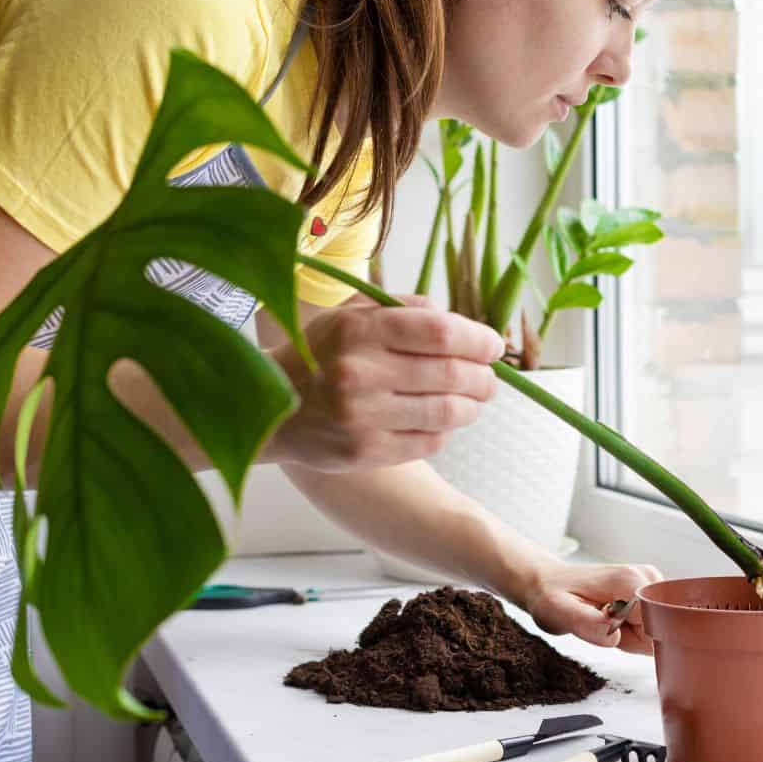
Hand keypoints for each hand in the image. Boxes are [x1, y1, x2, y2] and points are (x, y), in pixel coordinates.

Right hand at [268, 294, 505, 470]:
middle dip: (484, 378)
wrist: (268, 408)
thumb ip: (403, 309)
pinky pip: (428, 442)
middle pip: (452, 374)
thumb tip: (460, 323)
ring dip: (472, 407)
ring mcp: (361, 416)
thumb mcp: (350, 316)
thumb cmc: (321, 355)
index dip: (478, 339)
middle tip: (490, 380)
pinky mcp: (364, 452)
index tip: (494, 346)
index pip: (441, 331)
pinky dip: (444, 431)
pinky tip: (440, 423)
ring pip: (447, 412)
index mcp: (359, 330)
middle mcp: (359, 372)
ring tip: (474, 401)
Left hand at [521, 560, 663, 654]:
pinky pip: (654, 629)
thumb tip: (615, 634)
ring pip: (659, 632)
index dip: (636, 640)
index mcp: (630, 580)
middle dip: (634, 640)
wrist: (550, 582)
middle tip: (603, 626)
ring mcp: (652, 585)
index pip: (659, 625)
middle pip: (662, 631)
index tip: (610, 632)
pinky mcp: (651, 595)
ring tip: (606, 622)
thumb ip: (587, 625)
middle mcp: (648, 578)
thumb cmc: (552, 596)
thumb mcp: (559, 612)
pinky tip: (615, 622)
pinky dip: (634, 634)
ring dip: (632, 637)